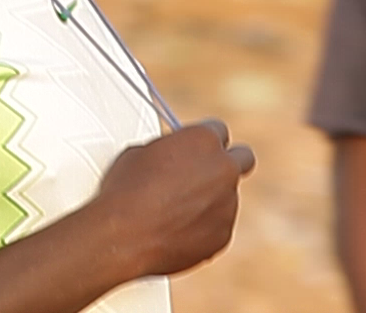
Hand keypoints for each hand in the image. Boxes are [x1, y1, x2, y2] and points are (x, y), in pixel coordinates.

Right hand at [88, 118, 255, 278]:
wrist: (123, 235)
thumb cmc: (126, 191)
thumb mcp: (142, 152)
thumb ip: (171, 150)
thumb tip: (173, 157)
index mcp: (204, 140)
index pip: (218, 129)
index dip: (204, 140)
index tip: (195, 149)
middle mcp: (224, 169)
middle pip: (243, 158)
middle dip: (227, 162)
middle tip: (205, 172)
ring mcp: (227, 204)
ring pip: (227, 197)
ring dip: (210, 200)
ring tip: (173, 211)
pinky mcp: (223, 234)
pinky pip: (217, 226)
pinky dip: (203, 227)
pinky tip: (175, 230)